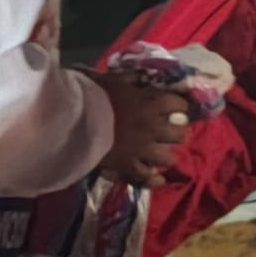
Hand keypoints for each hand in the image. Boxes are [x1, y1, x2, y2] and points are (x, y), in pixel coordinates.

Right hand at [88, 69, 198, 187]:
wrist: (75, 119)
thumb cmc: (93, 95)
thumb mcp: (113, 80)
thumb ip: (128, 79)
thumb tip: (136, 77)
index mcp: (151, 102)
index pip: (179, 104)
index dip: (180, 107)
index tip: (177, 108)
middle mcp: (153, 127)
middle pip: (179, 134)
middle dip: (178, 133)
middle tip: (173, 134)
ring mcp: (142, 148)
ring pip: (167, 158)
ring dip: (167, 157)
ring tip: (164, 157)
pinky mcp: (128, 165)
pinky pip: (146, 176)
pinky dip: (153, 179)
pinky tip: (158, 179)